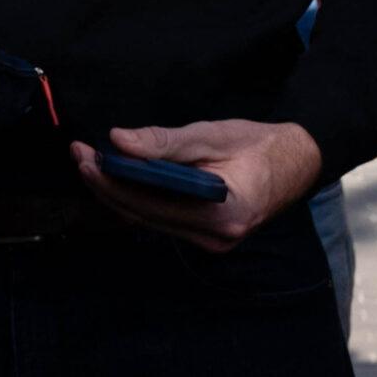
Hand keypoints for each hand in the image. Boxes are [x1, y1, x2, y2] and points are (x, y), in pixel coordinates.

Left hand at [71, 119, 321, 251]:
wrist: (298, 161)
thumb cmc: (259, 145)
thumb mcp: (211, 135)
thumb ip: (164, 142)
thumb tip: (119, 141)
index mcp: (222, 216)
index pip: (150, 203)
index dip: (111, 182)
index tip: (85, 156)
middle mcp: (215, 237)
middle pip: (144, 215)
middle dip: (106, 185)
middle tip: (79, 154)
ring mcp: (211, 240)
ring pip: (150, 219)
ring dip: (118, 192)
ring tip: (90, 161)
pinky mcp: (207, 233)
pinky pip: (162, 218)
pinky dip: (138, 198)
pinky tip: (118, 177)